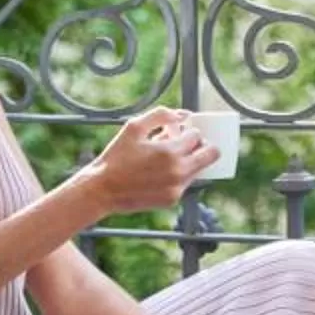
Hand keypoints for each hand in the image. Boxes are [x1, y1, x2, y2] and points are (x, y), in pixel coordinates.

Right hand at [89, 107, 218, 214]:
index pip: (197, 135)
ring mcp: (177, 189)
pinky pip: (186, 182)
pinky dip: (179, 174)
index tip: (178, 131)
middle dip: (203, 145)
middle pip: (211, 155)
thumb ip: (160, 115)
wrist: (102, 190)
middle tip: (188, 143)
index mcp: (170, 152)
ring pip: (199, 169)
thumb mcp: (134, 127)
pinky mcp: (172, 200)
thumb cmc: (116, 157)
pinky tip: (159, 172)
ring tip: (166, 158)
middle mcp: (178, 172)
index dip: (188, 130)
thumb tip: (182, 115)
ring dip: (190, 160)